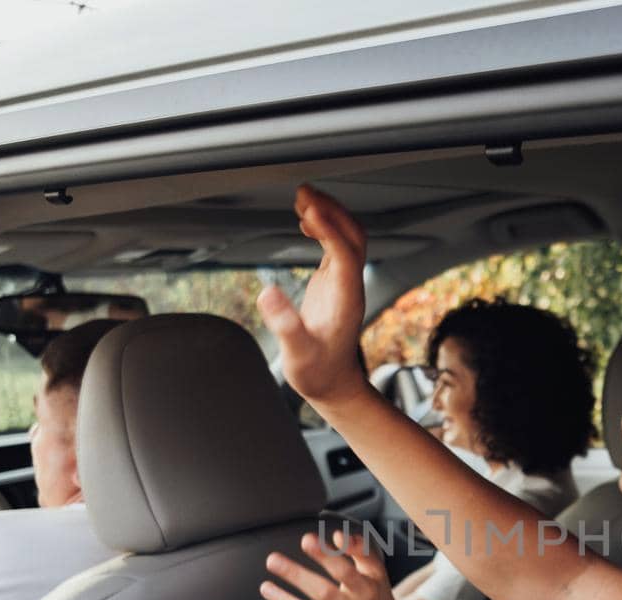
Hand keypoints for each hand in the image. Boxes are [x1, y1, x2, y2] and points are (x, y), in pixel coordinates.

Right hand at [257, 184, 370, 405]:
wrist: (332, 385)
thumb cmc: (317, 373)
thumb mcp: (297, 355)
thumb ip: (285, 325)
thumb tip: (268, 293)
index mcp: (346, 298)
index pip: (344, 252)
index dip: (328, 228)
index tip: (308, 209)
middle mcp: (350, 285)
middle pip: (352, 236)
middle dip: (331, 210)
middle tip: (304, 192)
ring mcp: (344, 282)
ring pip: (346, 237)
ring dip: (328, 214)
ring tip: (302, 197)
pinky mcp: (334, 283)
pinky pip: (335, 246)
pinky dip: (323, 227)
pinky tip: (305, 220)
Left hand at [260, 529, 406, 599]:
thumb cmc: (376, 594)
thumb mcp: (376, 569)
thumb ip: (359, 550)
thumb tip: (337, 537)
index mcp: (365, 589)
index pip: (344, 570)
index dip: (324, 556)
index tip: (306, 540)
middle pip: (322, 592)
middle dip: (296, 576)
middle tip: (272, 560)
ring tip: (265, 587)